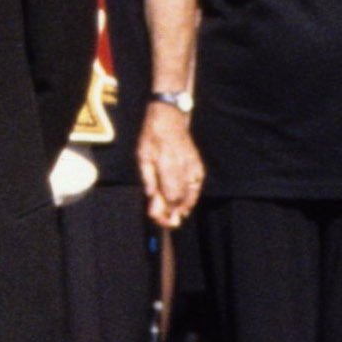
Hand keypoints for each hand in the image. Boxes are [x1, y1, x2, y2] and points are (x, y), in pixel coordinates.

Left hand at [138, 105, 204, 227]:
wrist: (171, 118)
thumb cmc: (152, 136)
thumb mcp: (143, 155)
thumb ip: (148, 177)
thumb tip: (152, 197)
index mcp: (167, 164)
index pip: (170, 196)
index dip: (165, 210)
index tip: (159, 218)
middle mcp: (183, 167)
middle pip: (180, 198)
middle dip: (173, 213)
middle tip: (167, 222)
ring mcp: (193, 166)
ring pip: (191, 194)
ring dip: (183, 208)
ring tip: (176, 216)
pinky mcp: (198, 165)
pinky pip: (197, 186)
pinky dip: (192, 198)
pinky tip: (186, 206)